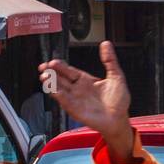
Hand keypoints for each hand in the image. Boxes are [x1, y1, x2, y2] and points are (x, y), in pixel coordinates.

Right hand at [38, 41, 132, 159]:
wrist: (119, 119)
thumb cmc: (119, 101)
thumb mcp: (116, 76)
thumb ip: (110, 60)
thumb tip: (106, 44)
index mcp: (85, 80)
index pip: (69, 70)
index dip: (60, 66)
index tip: (53, 61)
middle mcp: (77, 89)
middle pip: (60, 78)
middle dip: (50, 72)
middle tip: (44, 67)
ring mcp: (74, 99)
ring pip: (58, 88)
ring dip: (50, 82)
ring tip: (45, 75)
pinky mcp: (74, 109)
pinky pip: (63, 100)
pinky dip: (56, 94)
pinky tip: (52, 89)